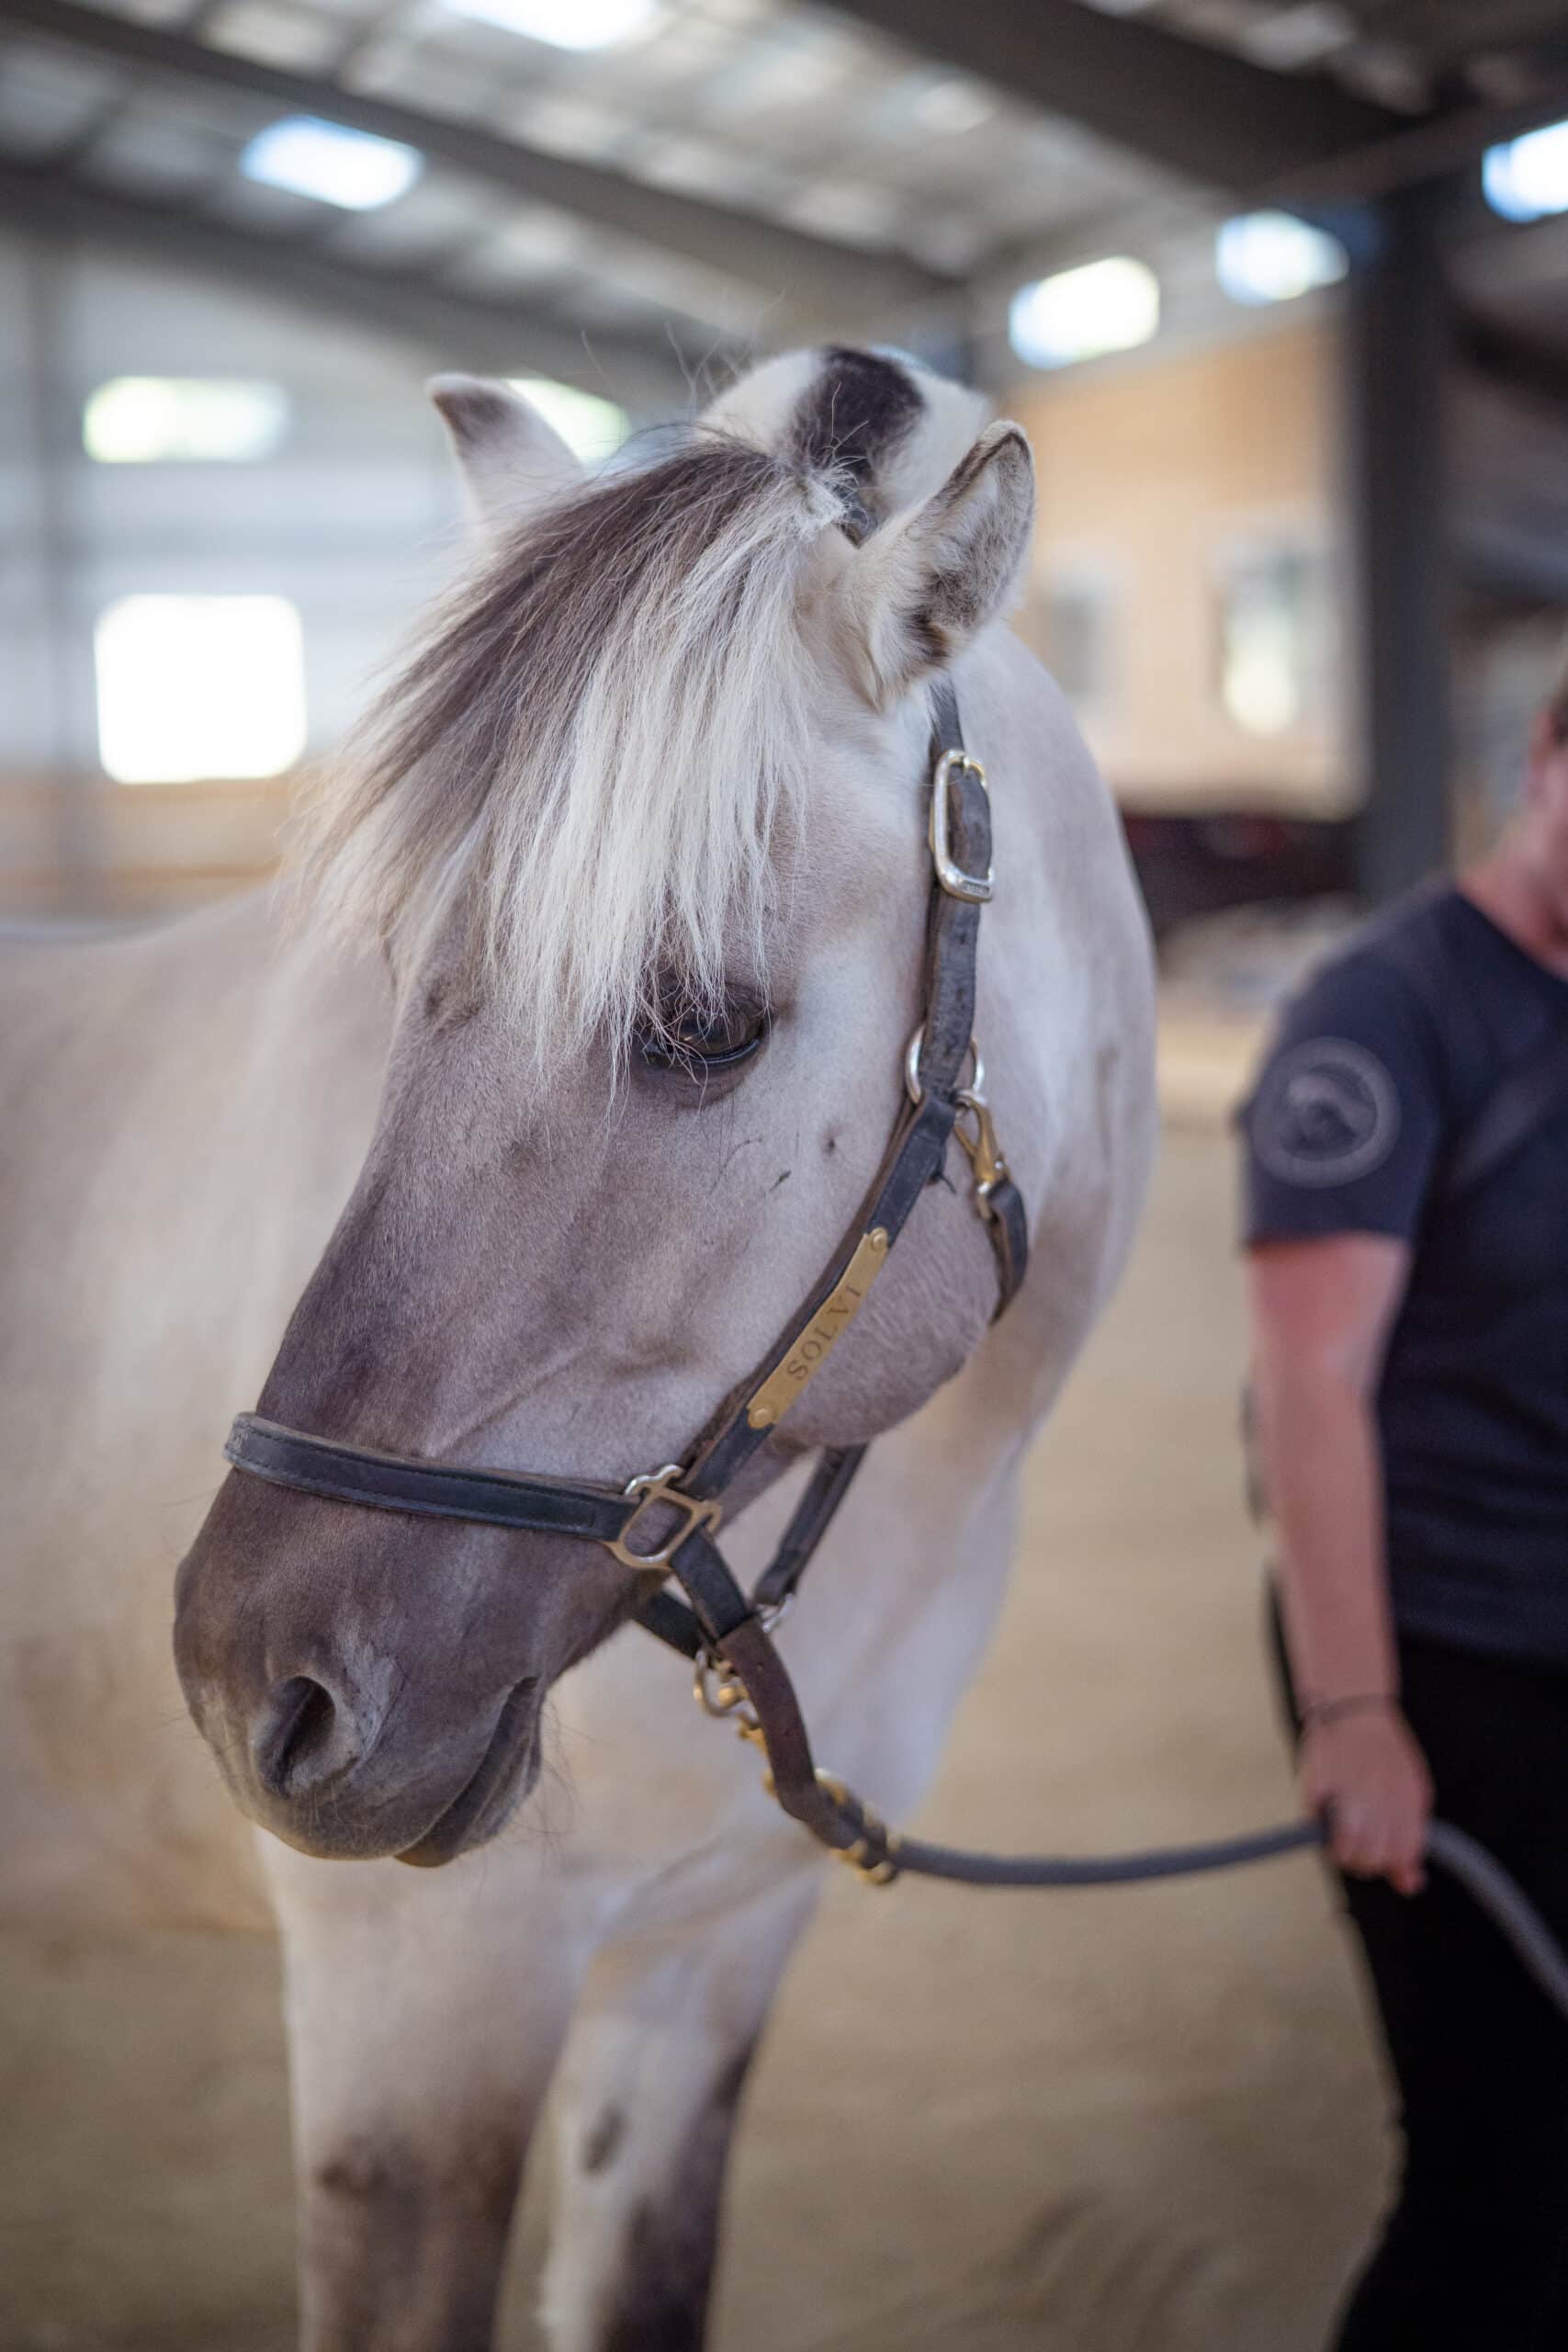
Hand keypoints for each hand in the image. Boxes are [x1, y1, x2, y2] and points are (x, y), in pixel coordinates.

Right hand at [1299, 1705, 1432, 1895]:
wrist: (1355, 1709)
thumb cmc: (1384, 1758)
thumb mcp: (1412, 1796)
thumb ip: (1411, 1842)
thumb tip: (1409, 1886)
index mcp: (1408, 1799)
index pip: (1401, 1855)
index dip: (1388, 1862)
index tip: (1380, 1853)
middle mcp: (1380, 1795)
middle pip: (1372, 1858)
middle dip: (1361, 1861)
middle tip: (1355, 1845)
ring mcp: (1347, 1788)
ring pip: (1345, 1849)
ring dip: (1340, 1850)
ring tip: (1338, 1835)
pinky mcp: (1316, 1781)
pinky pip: (1313, 1823)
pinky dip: (1316, 1823)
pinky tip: (1323, 1811)